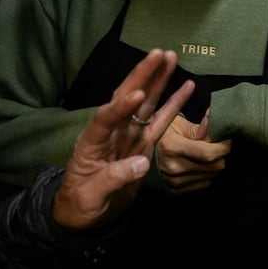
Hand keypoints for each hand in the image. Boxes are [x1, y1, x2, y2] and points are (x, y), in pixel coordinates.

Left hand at [52, 49, 193, 231]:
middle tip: (158, 53)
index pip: (105, 118)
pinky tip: (187, 86)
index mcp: (92, 141)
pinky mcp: (144, 143)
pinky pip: (161, 121)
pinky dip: (174, 104)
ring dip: (158, 80)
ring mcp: (129, 135)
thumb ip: (113, 179)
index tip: (138, 94)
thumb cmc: (80, 204)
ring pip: (146, 103)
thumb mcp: (90, 196)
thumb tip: (141, 163)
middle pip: (127, 98)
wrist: (84, 215)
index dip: (120, 107)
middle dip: (142, 75)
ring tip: (171, 57)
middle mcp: (111, 131)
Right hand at [157, 110, 231, 194]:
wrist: (137, 153)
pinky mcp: (175, 191)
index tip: (226, 137)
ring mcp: (174, 182)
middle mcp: (173, 167)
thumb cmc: (160, 133)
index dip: (224, 146)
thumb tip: (218, 123)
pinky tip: (198, 164)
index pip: (210, 153)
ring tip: (206, 153)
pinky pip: (203, 184)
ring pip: (211, 176)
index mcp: (172, 147)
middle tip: (217, 144)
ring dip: (214, 164)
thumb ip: (199, 127)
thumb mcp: (175, 123)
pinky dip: (206, 174)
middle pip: (214, 167)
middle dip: (221, 154)